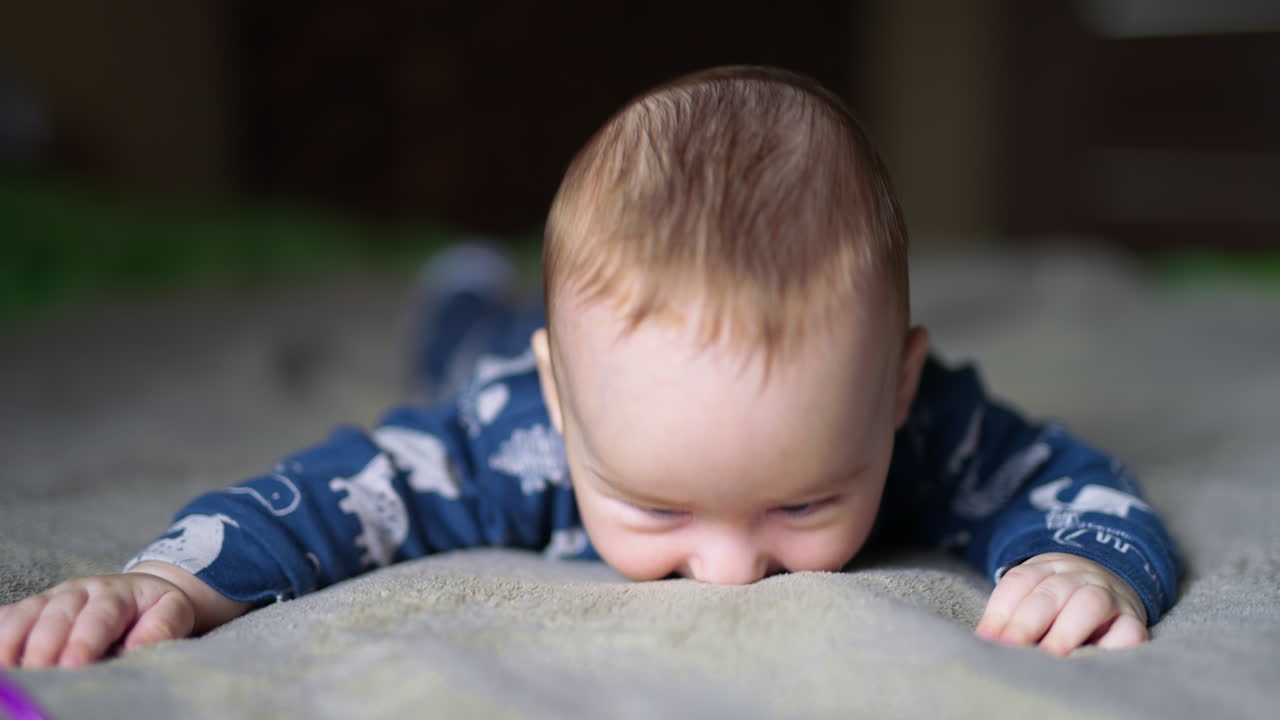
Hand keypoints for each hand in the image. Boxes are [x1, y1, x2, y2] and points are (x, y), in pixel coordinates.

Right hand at [0, 562, 248, 667]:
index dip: (85, 639)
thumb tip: (140, 647)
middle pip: (58, 615)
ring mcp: (53, 598)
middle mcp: (80, 591)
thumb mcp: (174, 611)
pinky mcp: (34, 608)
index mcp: (117, 593)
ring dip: (13, 639)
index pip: (100, 614)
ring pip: (27, 613)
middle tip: (40, 673)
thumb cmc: (157, 608)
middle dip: (46, 644)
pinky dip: (0, 632)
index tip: (75, 664)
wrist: (143, 590)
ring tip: (7, 667)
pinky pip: (10, 615)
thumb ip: (163, 626)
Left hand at [975, 552, 1147, 655]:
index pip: (1020, 581)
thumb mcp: (1033, 595)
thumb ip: (1011, 615)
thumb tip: (988, 642)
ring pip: (1089, 604)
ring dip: (1065, 632)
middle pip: (1051, 592)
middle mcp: (1079, 576)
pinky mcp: (1134, 622)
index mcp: (1048, 566)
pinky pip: (1128, 630)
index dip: (1000, 611)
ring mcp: (1109, 595)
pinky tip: (1090, 661)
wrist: (1114, 584)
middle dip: (1027, 623)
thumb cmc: (1060, 602)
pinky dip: (1110, 646)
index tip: (987, 639)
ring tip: (1049, 657)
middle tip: (1011, 650)